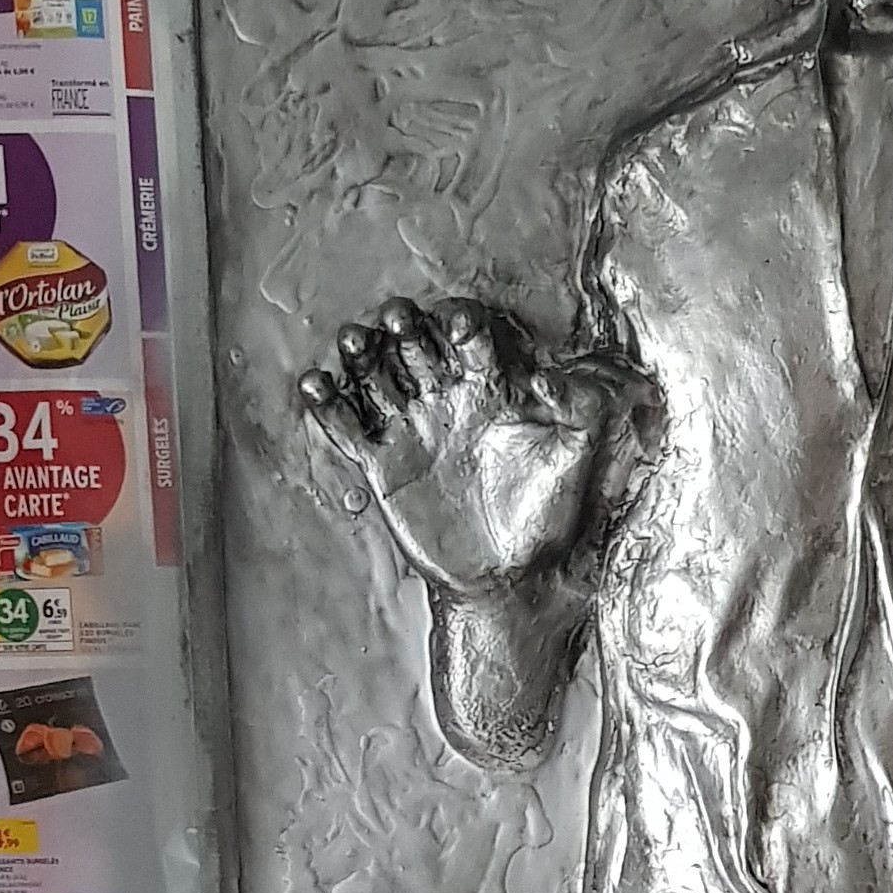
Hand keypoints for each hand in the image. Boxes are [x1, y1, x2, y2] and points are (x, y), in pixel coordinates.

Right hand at [299, 297, 628, 596]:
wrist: (506, 575)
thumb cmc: (544, 516)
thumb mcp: (572, 460)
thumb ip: (576, 411)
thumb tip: (549, 375)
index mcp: (488, 390)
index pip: (468, 338)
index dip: (459, 324)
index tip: (456, 326)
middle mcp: (444, 400)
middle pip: (414, 346)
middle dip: (403, 327)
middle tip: (397, 318)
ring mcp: (409, 429)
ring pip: (375, 376)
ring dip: (361, 354)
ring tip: (354, 342)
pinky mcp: (381, 463)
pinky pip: (347, 426)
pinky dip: (327, 404)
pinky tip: (316, 384)